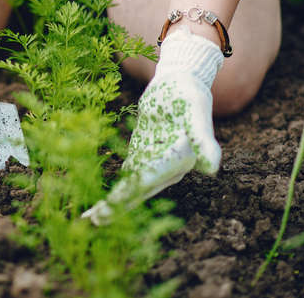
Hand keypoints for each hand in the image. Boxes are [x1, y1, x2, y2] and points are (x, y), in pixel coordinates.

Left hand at [82, 26, 222, 224]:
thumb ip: (203, 139)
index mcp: (180, 160)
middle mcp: (168, 167)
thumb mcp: (196, 112)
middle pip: (140, 189)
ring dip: (113, 203)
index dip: (131, 192)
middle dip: (118, 205)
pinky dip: (115, 188)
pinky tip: (99, 201)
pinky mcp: (143, 154)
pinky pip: (128, 175)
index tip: (112, 204)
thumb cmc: (190, 95)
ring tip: (92, 219)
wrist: (181, 82)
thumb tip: (212, 168)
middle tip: (95, 221)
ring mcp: (154, 162)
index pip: (151, 178)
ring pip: (132, 187)